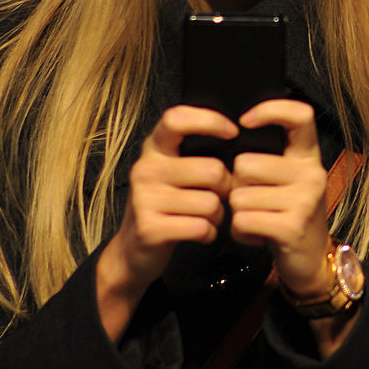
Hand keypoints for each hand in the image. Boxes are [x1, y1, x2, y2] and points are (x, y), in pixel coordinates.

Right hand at [95, 104, 236, 340]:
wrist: (133, 250)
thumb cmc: (165, 204)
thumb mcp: (172, 170)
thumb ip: (195, 152)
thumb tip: (236, 138)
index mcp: (153, 149)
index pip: (178, 119)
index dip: (210, 120)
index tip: (233, 132)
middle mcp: (145, 169)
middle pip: (213, 170)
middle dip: (226, 188)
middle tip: (218, 197)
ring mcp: (144, 199)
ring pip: (211, 203)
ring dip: (218, 215)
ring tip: (206, 217)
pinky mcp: (150, 228)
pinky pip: (201, 227)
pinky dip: (209, 233)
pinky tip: (200, 232)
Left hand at [225, 98, 331, 298]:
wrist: (311, 260)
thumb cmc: (289, 214)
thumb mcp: (288, 180)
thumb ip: (268, 158)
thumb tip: (229, 135)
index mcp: (308, 157)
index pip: (299, 115)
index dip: (270, 109)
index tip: (245, 121)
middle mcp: (311, 173)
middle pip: (245, 164)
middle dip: (237, 186)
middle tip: (255, 202)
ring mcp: (305, 200)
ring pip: (239, 196)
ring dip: (238, 214)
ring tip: (258, 220)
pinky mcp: (293, 226)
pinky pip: (243, 220)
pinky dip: (241, 232)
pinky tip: (257, 235)